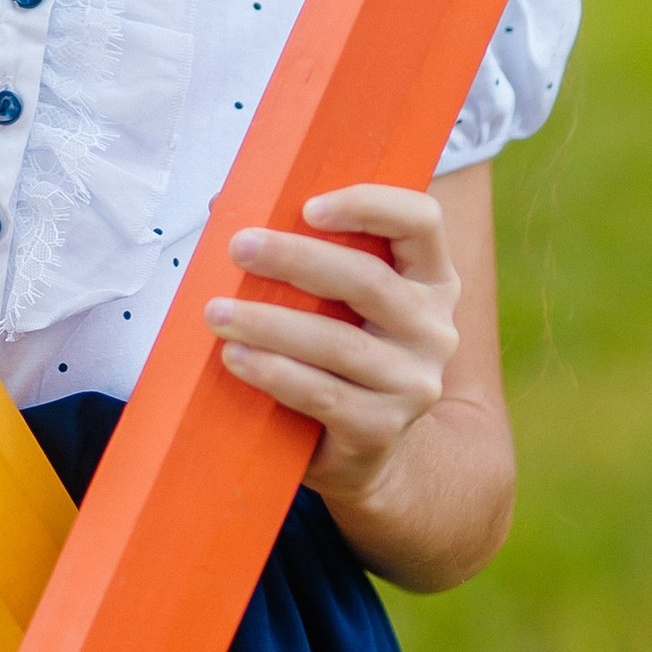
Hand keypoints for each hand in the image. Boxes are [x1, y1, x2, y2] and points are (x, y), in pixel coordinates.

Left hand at [205, 183, 458, 521]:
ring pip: (339, 342)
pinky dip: (274, 373)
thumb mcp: (336, 299)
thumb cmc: (338, 351)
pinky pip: (323, 395)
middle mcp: (434, 328)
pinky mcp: (382, 428)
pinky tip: (236, 357)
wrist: (363, 448)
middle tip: (239, 247)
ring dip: (270, 322)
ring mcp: (414, 383)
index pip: (422, 222)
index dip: (369, 205)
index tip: (307, 207)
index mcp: (430, 278)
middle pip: (369, 280)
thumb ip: (300, 249)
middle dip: (296, 258)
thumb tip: (226, 203)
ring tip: (217, 312)